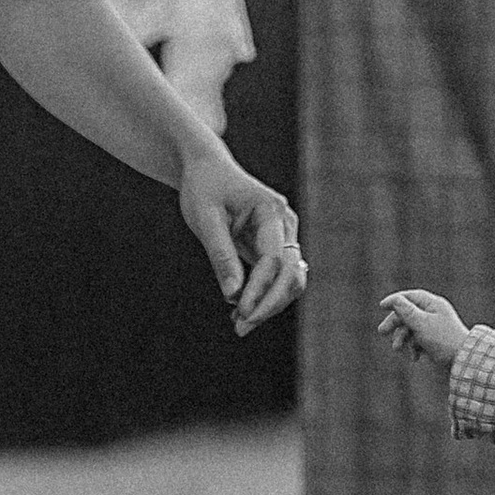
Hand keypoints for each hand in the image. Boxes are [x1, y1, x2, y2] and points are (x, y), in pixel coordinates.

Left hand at [180, 153, 307, 333]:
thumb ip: (220, 255)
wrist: (206, 166)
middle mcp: (285, 222)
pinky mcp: (274, 244)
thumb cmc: (203, 187)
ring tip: (238, 324)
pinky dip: (263, 295)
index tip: (240, 312)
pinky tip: (240, 311)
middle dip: (269, 304)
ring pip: (288, 279)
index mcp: (271, 210)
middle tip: (240, 328)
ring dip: (268, 304)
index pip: (274, 259)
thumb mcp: (204, 219)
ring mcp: (283, 234)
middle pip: (290, 273)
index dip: (260, 289)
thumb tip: (232, 295)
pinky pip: (276, 276)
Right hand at [377, 288, 468, 367]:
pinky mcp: (435, 341)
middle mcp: (434, 313)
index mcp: (433, 304)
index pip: (410, 297)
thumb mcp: (421, 323)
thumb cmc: (443, 339)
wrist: (463, 361)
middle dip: (395, 324)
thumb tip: (394, 299)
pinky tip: (414, 357)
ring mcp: (434, 328)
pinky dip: (413, 348)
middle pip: (408, 313)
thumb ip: (406, 311)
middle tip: (381, 332)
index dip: (395, 300)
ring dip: (402, 339)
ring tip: (397, 349)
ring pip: (411, 329)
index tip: (381, 306)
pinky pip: (418, 341)